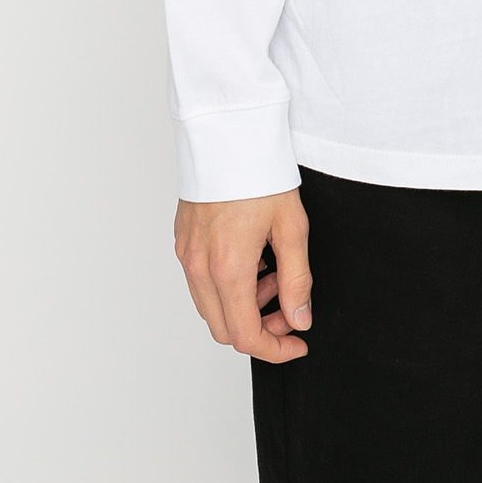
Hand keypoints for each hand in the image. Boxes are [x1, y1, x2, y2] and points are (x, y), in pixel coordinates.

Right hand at [174, 188, 312, 361]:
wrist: (228, 132)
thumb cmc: (259, 172)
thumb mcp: (292, 227)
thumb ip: (297, 280)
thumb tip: (299, 319)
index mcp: (228, 267)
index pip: (246, 336)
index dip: (275, 350)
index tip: (297, 342)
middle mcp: (199, 266)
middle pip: (224, 330)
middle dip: (261, 329)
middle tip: (288, 307)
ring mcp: (186, 253)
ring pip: (211, 308)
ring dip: (244, 306)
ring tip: (273, 273)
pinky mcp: (182, 240)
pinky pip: (201, 283)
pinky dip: (227, 286)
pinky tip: (252, 259)